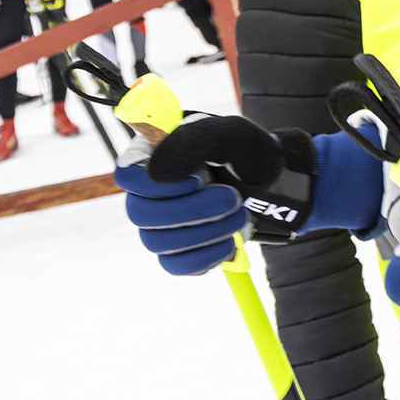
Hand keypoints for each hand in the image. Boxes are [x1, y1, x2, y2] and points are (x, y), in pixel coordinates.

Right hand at [143, 114, 318, 242]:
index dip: (161, 183)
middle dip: (193, 209)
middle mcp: (147, 192)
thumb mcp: (229, 134)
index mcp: (151, 155)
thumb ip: (192, 144)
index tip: (202, 177)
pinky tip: (230, 239)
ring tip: (240, 213)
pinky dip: (207, 255)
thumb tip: (154, 173)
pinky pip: (176, 265)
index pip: (127, 175)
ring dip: (207, 230)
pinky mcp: (176, 251)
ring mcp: (158, 224)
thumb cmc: (245, 151)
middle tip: (233, 197)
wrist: (272, 181)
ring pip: (157, 242)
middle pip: (140, 214)